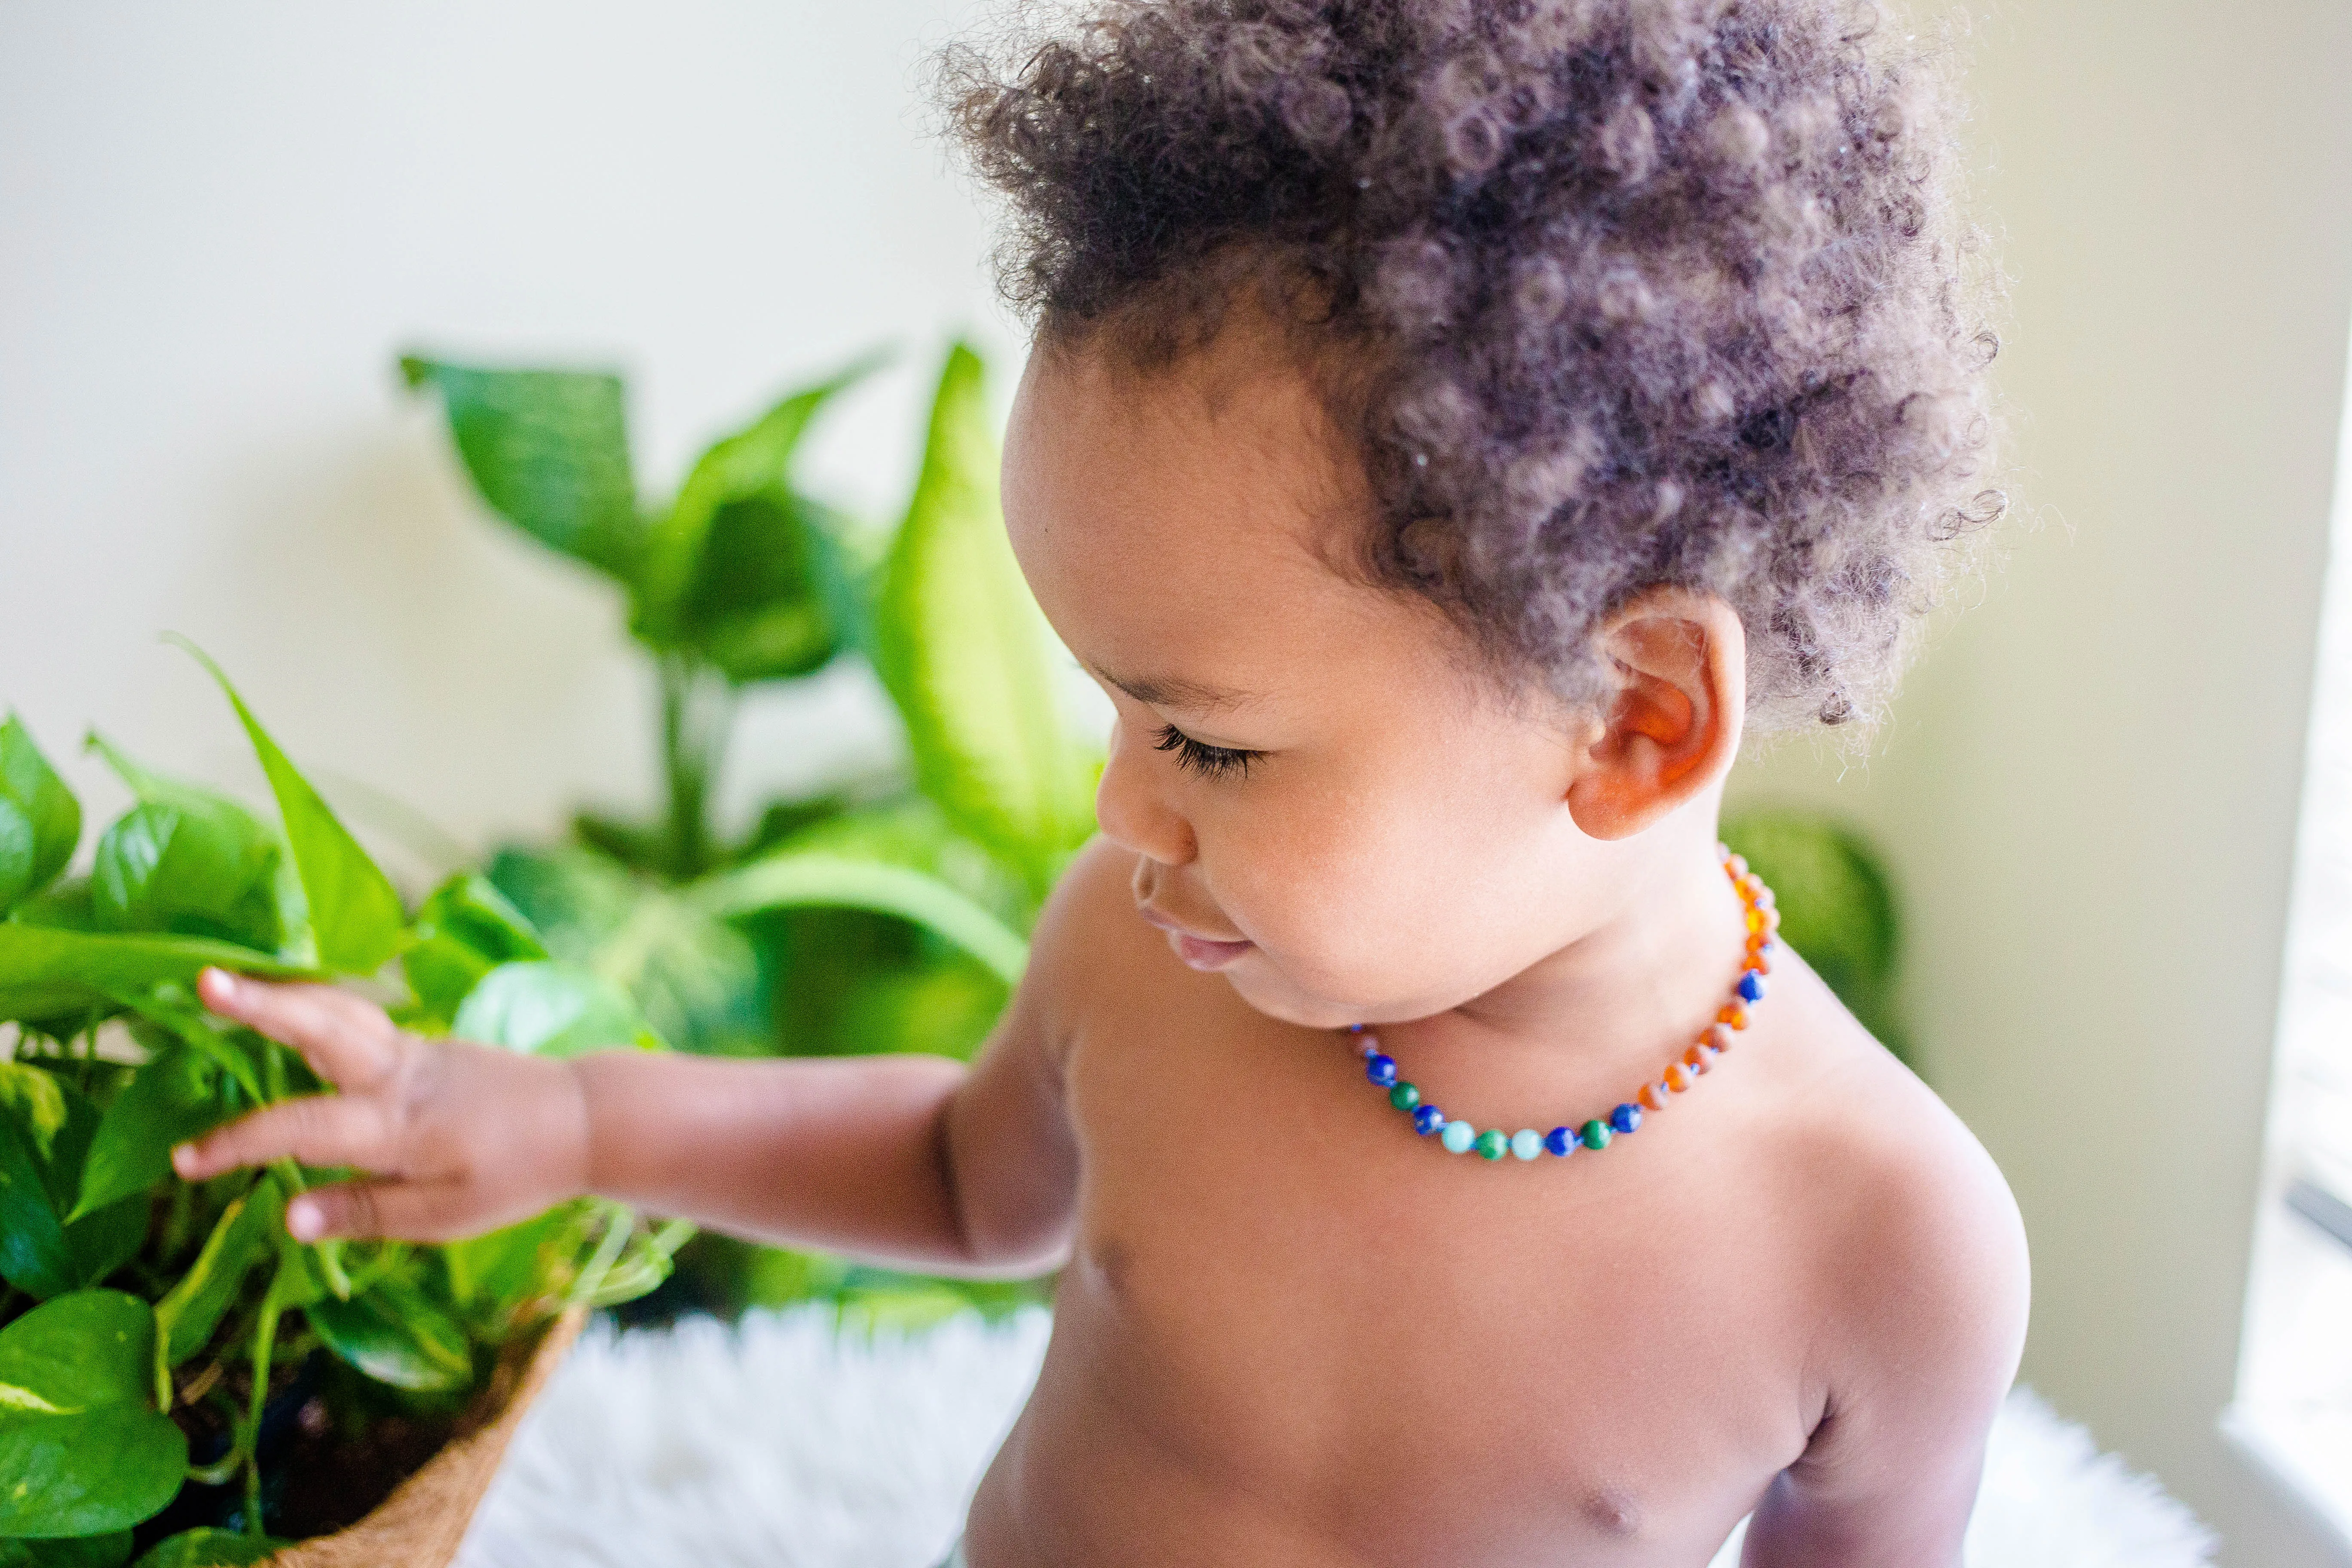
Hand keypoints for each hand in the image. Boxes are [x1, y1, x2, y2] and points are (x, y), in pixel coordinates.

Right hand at [170, 967, 593, 1242]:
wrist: (582, 1118)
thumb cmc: (516, 1174)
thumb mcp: (446, 1216)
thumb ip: (366, 1213)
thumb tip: (288, 1217)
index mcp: (400, 1124)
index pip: (301, 1128)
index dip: (239, 1144)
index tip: (185, 1161)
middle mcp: (399, 1074)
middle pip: (324, 1026)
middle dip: (262, 1004)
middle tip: (204, 981)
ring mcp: (410, 1050)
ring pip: (339, 1009)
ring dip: (281, 992)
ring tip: (222, 980)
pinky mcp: (418, 1044)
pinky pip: (355, 1018)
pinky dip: (310, 1004)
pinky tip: (276, 1002)